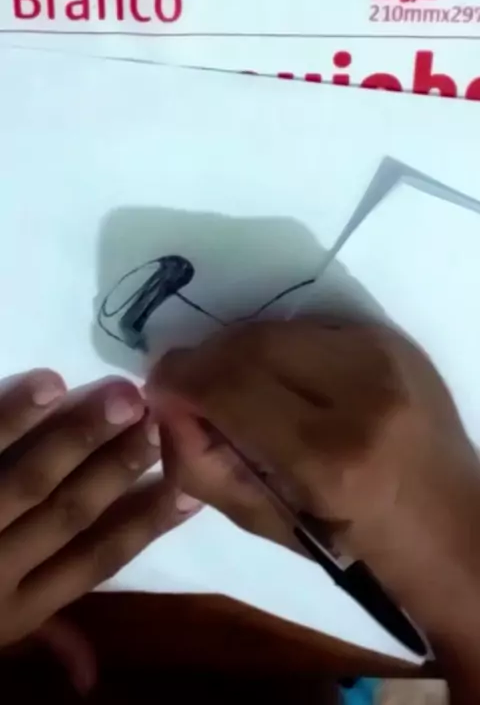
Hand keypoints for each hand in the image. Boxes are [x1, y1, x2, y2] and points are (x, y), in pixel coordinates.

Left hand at [0, 369, 197, 690]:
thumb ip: (42, 646)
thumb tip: (92, 676)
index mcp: (16, 611)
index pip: (96, 561)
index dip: (146, 524)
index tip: (189, 485)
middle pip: (71, 511)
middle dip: (120, 465)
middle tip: (159, 418)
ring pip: (28, 479)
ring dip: (79, 434)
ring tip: (122, 394)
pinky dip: (9, 416)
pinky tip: (48, 384)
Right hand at [148, 319, 479, 614]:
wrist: (450, 524)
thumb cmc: (356, 544)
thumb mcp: (267, 524)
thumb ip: (201, 465)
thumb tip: (166, 405)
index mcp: (333, 457)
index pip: (232, 386)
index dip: (183, 378)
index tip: (160, 386)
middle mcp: (365, 393)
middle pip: (253, 343)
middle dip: (206, 357)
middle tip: (188, 381)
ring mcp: (387, 357)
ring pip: (280, 325)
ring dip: (239, 346)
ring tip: (228, 378)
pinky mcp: (395, 339)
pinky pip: (311, 324)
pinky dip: (278, 341)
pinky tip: (276, 371)